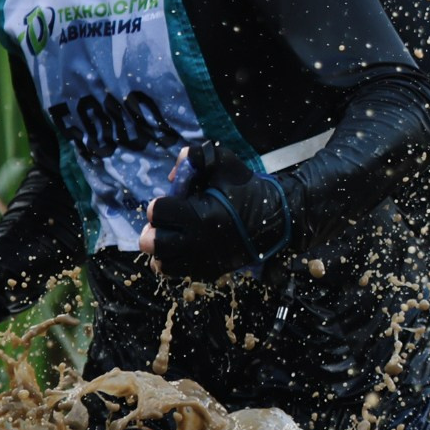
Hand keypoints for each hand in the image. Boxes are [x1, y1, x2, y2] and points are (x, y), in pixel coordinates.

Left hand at [142, 141, 292, 278]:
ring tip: (172, 236)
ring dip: (161, 248)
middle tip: (165, 222)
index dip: (159, 204)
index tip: (173, 201)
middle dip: (153, 230)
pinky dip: (172, 260)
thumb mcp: (225, 163)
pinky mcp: (209, 270)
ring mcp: (203, 260)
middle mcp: (199, 241)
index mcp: (201, 215)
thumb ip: (195, 156)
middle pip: (151, 244)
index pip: (157, 213)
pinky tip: (181, 246)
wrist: (277, 218)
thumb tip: (172, 175)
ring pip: (161, 263)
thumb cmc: (248, 189)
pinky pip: (176, 272)